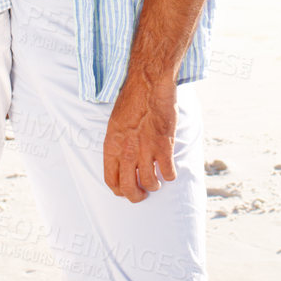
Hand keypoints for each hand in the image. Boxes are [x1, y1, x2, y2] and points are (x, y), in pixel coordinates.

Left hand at [103, 72, 177, 201]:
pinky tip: (169, 170)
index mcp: (111, 146)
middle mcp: (126, 152)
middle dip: (136, 196)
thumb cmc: (131, 100)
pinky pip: (168, 173)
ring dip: (154, 186)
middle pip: (129, 188)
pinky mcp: (164, 146)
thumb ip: (117, 144)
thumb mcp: (115, 124)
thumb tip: (121, 161)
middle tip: (142, 194)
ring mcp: (145, 150)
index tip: (126, 191)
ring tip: (157, 182)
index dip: (119, 191)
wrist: (148, 84)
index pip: (110, 180)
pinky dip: (170, 175)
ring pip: (149, 183)